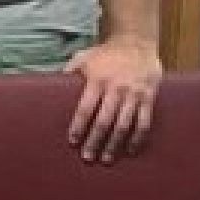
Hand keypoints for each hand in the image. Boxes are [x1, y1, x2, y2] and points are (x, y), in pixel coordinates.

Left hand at [64, 37, 161, 164]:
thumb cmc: (105, 53)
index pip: (85, 109)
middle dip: (95, 141)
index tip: (73, 142)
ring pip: (124, 125)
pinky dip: (137, 138)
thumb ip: (70, 73)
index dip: (78, 127)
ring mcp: (134, 94)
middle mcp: (116, 89)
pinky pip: (144, 122)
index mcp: (97, 80)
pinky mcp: (148, 97)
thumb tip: (50, 87)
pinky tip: (130, 150)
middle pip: (104, 121)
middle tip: (88, 157)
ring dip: (114, 145)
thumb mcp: (83, 58)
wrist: (136, 41)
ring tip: (107, 159)